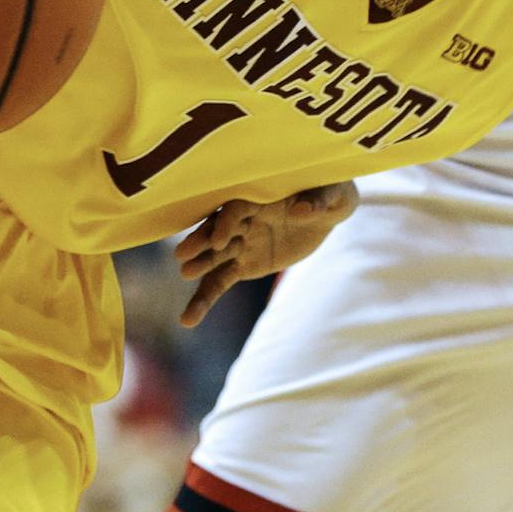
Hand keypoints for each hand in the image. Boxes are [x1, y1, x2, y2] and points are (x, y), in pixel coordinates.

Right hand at [172, 181, 359, 326]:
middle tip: (182, 256)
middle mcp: (243, 218)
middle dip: (202, 242)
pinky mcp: (244, 264)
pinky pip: (220, 282)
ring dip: (199, 268)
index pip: (237, 208)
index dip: (228, 222)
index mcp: (259, 195)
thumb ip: (316, 202)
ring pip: (214, 258)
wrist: (326, 209)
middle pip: (218, 230)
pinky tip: (188, 320)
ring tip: (184, 276)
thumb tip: (302, 210)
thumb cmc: (328, 191)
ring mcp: (240, 242)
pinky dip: (204, 300)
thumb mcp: (331, 194)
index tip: (220, 240)